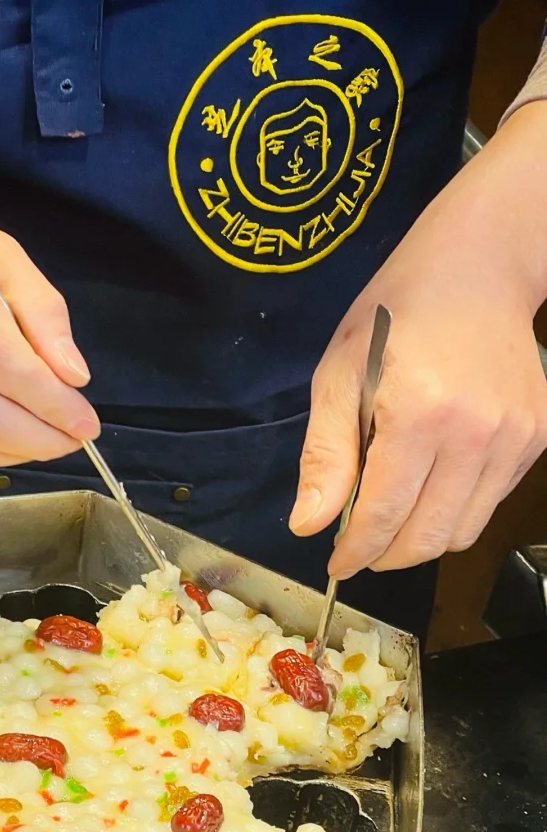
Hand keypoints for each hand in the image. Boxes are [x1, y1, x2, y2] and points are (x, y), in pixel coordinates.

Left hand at [291, 103, 546, 577]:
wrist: (479, 266)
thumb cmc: (393, 314)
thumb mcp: (338, 375)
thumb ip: (325, 456)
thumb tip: (308, 525)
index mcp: (420, 415)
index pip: (384, 516)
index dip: (355, 553)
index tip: (336, 565)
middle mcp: (477, 433)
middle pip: (428, 537)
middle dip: (386, 556)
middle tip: (360, 547)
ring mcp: (515, 437)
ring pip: (463, 531)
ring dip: (421, 540)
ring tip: (392, 517)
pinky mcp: (535, 437)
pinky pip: (490, 502)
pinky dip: (455, 510)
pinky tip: (429, 483)